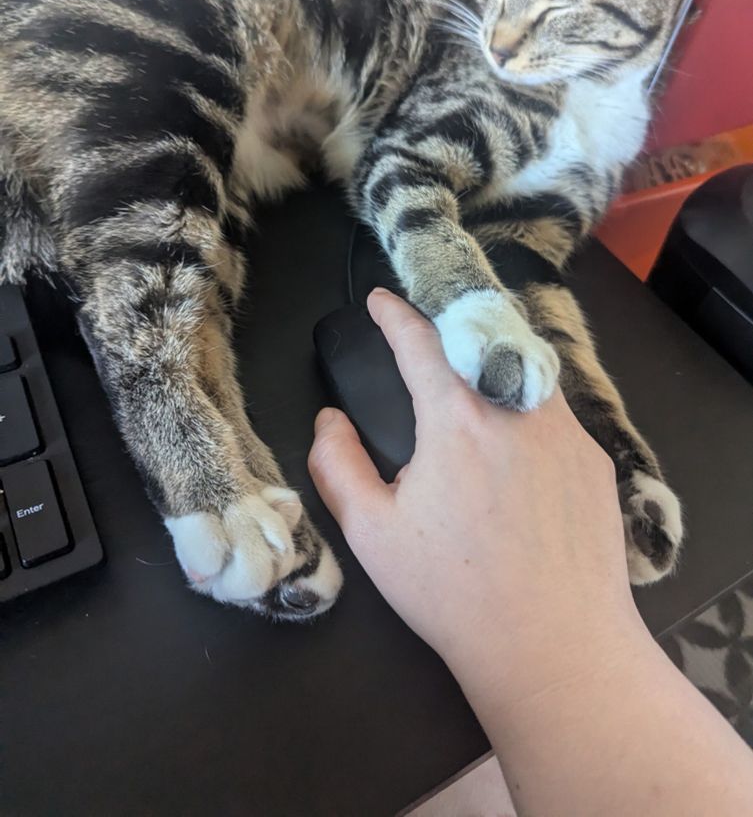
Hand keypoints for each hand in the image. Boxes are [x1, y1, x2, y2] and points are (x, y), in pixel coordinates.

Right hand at [308, 289, 643, 700]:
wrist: (555, 645)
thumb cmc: (454, 591)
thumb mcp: (372, 532)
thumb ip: (337, 464)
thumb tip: (329, 420)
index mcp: (458, 419)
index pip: (421, 341)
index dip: (395, 314)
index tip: (381, 299)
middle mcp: (517, 408)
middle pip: (482, 337)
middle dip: (451, 320)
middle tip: (428, 324)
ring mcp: (566, 431)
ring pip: (524, 368)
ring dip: (492, 357)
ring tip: (470, 371)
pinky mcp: (595, 460)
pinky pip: (555, 410)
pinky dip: (526, 401)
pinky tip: (515, 434)